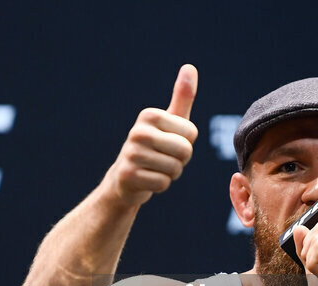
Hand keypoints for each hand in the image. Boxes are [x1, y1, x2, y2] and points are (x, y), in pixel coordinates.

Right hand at [105, 64, 198, 205]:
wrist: (125, 178)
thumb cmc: (155, 146)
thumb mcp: (170, 121)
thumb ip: (182, 96)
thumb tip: (190, 67)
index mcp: (150, 115)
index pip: (191, 133)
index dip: (186, 143)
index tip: (170, 144)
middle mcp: (138, 131)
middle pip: (185, 151)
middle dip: (180, 160)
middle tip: (164, 159)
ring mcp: (131, 154)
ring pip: (174, 169)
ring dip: (171, 174)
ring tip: (156, 168)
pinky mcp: (128, 175)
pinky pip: (163, 183)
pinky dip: (160, 185)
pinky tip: (148, 179)